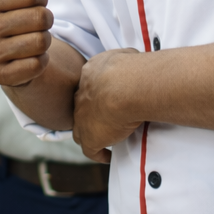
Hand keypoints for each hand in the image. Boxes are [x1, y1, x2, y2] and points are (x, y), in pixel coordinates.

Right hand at [0, 0, 53, 86]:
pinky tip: (26, 57)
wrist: (4, 48)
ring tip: (28, 37)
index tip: (29, 1)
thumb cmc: (8, 5)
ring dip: (43, 40)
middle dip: (45, 19)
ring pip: (42, 43)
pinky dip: (39, 61)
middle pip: (41, 19)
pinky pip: (38, 65)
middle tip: (32, 21)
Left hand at [72, 47, 143, 162]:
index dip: (98, 93)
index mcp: (90, 74)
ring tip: (103, 139)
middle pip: (82, 107)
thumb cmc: (132, 69)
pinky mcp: (89, 138)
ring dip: (90, 133)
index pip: (90, 85)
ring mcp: (82, 118)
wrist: (125, 87)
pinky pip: (90, 150)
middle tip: (105, 119)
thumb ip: (126, 60)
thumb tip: (134, 61)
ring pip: (80, 129)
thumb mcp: (127, 56)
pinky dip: (98, 153)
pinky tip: (107, 156)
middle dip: (90, 113)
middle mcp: (82, 95)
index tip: (109, 98)